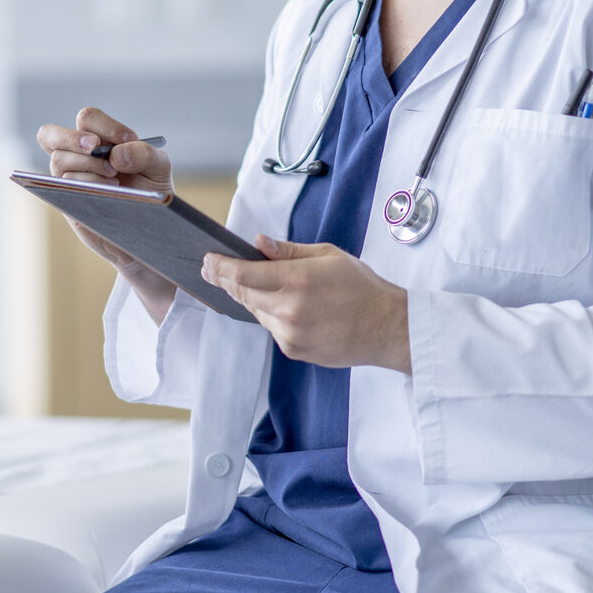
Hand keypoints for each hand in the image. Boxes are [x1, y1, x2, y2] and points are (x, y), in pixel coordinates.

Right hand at [36, 107, 178, 318]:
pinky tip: (110, 190)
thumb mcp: (158, 168)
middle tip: (96, 146)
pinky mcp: (68, 201)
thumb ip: (144, 153)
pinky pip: (64, 185)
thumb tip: (115, 155)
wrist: (148, 227)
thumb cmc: (150, 190)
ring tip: (115, 177)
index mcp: (99, 139)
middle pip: (49, 134)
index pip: (88, 119)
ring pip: (59, 160)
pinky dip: (88, 183)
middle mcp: (77, 156)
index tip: (128, 139)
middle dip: (71, 137)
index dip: (105, 126)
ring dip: (88, 164)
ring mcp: (68, 179)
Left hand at [203, 235, 411, 372]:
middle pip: (241, 293)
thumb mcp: (328, 255)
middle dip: (225, 279)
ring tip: (260, 283)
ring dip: (251, 297)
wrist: (386, 328)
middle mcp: (289, 309)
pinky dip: (270, 314)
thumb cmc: (362, 287)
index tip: (207, 260)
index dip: (219, 266)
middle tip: (211, 268)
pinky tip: (287, 306)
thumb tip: (257, 243)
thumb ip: (288, 251)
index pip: (242, 273)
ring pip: (254, 311)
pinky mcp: (292, 349)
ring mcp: (289, 333)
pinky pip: (270, 327)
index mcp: (297, 279)